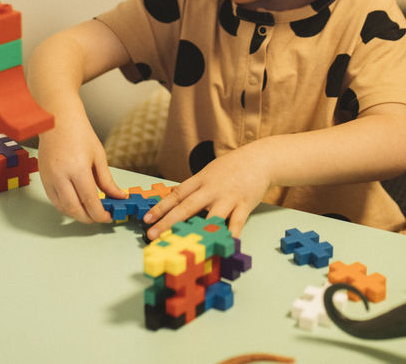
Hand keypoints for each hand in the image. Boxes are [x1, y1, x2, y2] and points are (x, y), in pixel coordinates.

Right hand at [35, 115, 124, 223]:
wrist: (58, 120)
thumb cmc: (79, 133)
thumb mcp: (99, 156)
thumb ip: (107, 180)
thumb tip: (118, 196)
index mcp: (77, 169)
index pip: (90, 201)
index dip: (100, 214)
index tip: (108, 217)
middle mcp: (60, 176)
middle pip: (74, 209)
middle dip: (89, 218)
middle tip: (100, 217)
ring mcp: (49, 178)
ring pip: (62, 208)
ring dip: (77, 215)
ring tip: (90, 212)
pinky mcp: (43, 178)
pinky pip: (54, 200)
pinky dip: (65, 207)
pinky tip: (76, 205)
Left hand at [143, 144, 270, 239]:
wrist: (260, 159)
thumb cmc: (232, 167)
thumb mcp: (209, 172)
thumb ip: (194, 187)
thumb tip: (173, 199)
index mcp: (201, 180)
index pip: (177, 195)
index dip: (160, 207)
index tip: (146, 220)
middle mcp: (212, 189)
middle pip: (187, 207)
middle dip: (168, 222)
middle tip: (153, 235)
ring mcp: (228, 197)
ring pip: (210, 216)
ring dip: (198, 232)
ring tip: (184, 245)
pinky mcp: (244, 205)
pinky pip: (236, 222)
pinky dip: (230, 234)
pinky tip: (224, 245)